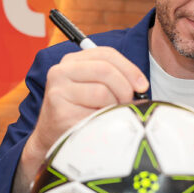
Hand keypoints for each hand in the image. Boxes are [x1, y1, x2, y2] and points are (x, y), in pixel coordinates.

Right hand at [10, 46, 148, 192]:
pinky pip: (96, 113)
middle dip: (124, 88)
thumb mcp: (92, 86)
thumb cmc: (79, 110)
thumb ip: (111, 76)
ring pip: (103, 91)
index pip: (106, 54)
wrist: (52, 138)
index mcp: (71, 61)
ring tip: (107, 114)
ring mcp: (58, 92)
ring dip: (113, 106)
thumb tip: (140, 83)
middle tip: (126, 103)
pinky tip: (98, 123)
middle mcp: (60, 72)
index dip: (129, 68)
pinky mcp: (60, 113)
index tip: (142, 85)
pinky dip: (104, 120)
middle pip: (106, 70)